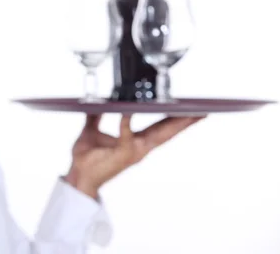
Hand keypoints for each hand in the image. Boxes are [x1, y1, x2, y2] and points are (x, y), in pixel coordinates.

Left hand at [64, 113, 205, 198]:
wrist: (78, 176)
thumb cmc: (86, 159)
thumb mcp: (91, 131)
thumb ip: (96, 117)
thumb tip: (96, 103)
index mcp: (135, 141)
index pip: (159, 127)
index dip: (174, 119)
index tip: (188, 110)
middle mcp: (139, 147)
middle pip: (167, 132)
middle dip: (185, 121)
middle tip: (202, 111)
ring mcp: (133, 151)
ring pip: (158, 135)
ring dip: (173, 124)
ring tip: (189, 114)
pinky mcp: (122, 154)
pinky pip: (126, 135)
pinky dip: (126, 123)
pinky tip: (128, 112)